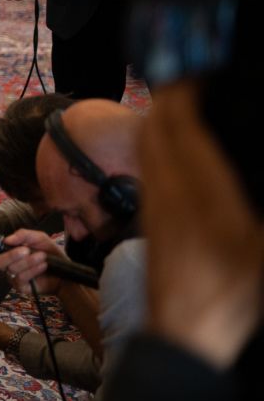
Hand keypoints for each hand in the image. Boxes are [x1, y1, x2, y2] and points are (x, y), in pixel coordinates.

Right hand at [0, 228, 63, 293]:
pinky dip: (33, 269)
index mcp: (8, 254)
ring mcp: (14, 278)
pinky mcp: (22, 287)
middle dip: (11, 255)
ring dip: (29, 261)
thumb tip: (7, 239)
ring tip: (42, 256)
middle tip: (26, 250)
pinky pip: (21, 278)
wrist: (65, 271)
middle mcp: (8, 267)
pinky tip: (42, 265)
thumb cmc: (50, 254)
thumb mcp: (39, 238)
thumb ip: (23, 235)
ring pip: (12, 269)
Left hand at [141, 82, 263, 368]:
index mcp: (197, 188)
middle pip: (158, 125)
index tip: (199, 68)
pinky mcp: (150, 217)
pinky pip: (148, 164)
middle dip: (172, 94)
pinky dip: (159, 141)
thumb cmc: (230, 294)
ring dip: (162, 115)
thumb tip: (256, 177)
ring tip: (184, 99)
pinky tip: (175, 146)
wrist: (184, 333)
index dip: (186, 90)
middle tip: (191, 73)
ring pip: (149, 143)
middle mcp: (168, 187)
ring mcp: (154, 201)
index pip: (180, 123)